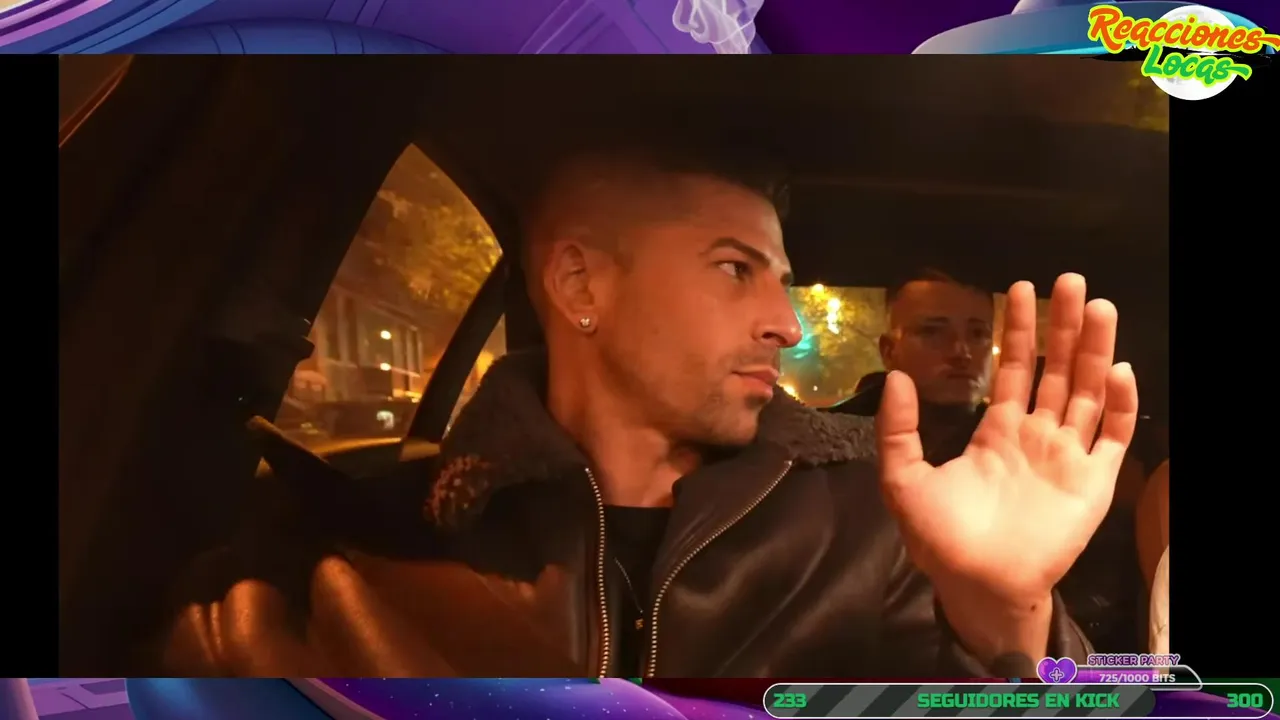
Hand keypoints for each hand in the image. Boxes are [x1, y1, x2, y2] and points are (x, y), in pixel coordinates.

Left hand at [876, 274, 1137, 652]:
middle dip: (1065, 325)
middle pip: (1058, 369)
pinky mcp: (1094, 483)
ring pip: (1088, 392)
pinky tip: (1118, 369)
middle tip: (1072, 281)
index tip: (1022, 288)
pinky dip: (1120, 404)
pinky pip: (1113, 437)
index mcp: (998, 432)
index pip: (1014, 369)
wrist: (977, 585)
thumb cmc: (940, 538)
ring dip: (1096, 350)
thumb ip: (899, 429)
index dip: (1019, 330)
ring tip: (1100, 307)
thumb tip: (898, 375)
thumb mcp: (904, 479)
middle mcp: (1037, 436)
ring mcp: (1068, 457)